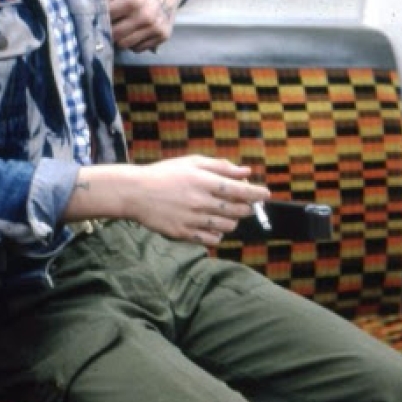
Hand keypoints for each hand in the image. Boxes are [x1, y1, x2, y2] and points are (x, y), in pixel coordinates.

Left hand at [105, 0, 184, 52]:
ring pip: (126, 45)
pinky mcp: (163, 36)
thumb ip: (106, 0)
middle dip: (110, 32)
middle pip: (116, 35)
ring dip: (121, 39)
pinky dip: (134, 43)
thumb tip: (93, 17)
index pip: (108, 19)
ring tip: (122, 30)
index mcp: (132, 0)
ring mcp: (155, 27)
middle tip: (109, 28)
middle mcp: (145, 16)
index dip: (101, 20)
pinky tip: (135, 32)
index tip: (99, 20)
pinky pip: (139, 48)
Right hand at [128, 156, 269, 244]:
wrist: (136, 193)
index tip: (265, 195)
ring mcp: (193, 219)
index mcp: (204, 181)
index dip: (257, 194)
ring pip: (228, 226)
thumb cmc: (165, 174)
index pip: (240, 190)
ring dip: (233, 220)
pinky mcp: (184, 234)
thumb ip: (221, 166)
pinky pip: (212, 239)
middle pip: (238, 210)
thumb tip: (246, 172)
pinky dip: (218, 234)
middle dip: (247, 208)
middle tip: (244, 205)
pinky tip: (213, 225)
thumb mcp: (192, 162)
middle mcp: (201, 201)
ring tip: (224, 214)